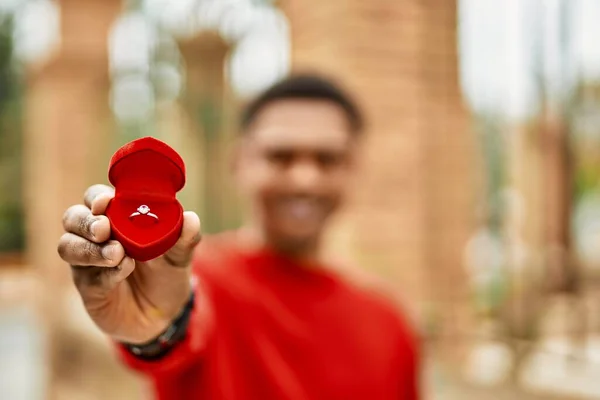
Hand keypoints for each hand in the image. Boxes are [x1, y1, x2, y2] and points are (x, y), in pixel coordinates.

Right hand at [57, 184, 201, 343]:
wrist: (165, 313)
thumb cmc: (166, 272)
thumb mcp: (180, 255)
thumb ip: (185, 237)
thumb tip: (191, 218)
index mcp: (116, 218)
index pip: (96, 198)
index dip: (97, 197)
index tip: (106, 202)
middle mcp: (95, 236)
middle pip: (73, 218)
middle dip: (86, 222)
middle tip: (105, 229)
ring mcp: (88, 262)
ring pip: (68, 246)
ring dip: (90, 248)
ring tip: (117, 253)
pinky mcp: (88, 288)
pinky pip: (87, 277)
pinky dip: (105, 273)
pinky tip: (124, 270)